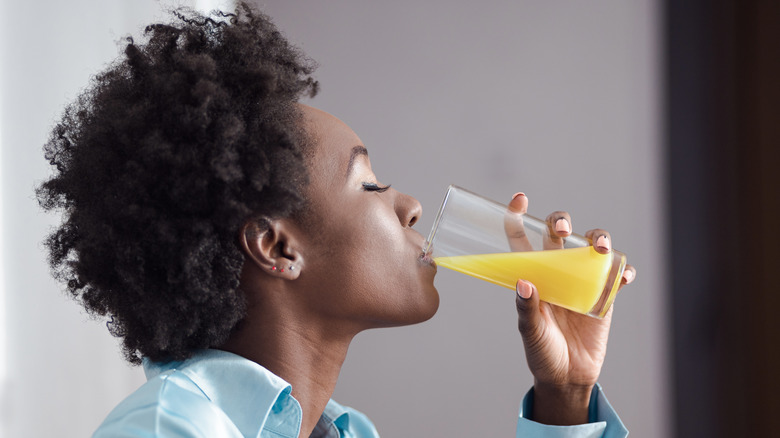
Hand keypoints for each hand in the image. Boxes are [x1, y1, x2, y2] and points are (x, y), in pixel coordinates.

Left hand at [506, 192, 635, 424]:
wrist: (569, 377)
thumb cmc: (542, 352)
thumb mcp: (530, 332)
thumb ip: (526, 310)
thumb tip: (524, 283)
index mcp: (532, 273)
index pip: (522, 237)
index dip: (518, 216)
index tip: (519, 199)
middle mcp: (556, 269)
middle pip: (559, 232)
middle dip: (560, 222)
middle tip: (561, 230)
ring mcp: (582, 279)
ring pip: (592, 245)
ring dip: (599, 238)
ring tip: (600, 248)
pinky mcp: (606, 294)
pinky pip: (617, 274)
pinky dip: (622, 270)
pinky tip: (622, 276)